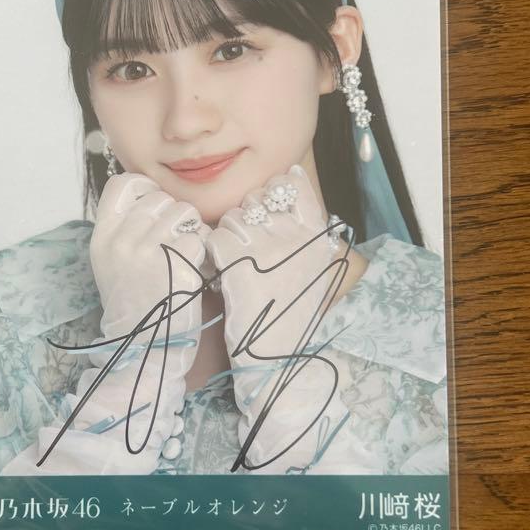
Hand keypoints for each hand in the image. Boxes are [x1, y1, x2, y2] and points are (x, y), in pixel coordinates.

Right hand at [91, 173, 207, 347]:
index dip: (143, 186)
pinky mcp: (178, 267)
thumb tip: (152, 195)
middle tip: (173, 239)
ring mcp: (150, 253)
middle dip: (174, 213)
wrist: (142, 344)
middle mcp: (123, 241)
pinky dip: (201, 250)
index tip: (153, 202)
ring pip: (184, 212)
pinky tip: (193, 267)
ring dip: (191, 228)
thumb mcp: (112, 260)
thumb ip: (125, 227)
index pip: (121, 184)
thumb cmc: (133, 300)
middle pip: (160, 197)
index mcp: (103, 236)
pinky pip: (199, 238)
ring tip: (183, 252)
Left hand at [205, 166, 352, 471]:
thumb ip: (304, 221)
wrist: (277, 357)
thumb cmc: (291, 312)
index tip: (268, 215)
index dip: (274, 193)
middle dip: (247, 219)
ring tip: (237, 266)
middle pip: (257, 199)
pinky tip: (223, 274)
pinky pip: (215, 238)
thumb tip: (289, 172)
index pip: (292, 184)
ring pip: (234, 217)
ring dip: (229, 237)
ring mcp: (266, 246)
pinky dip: (213, 254)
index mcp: (316, 234)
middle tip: (250, 251)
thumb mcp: (313, 262)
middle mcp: (294, 234)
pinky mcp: (237, 261)